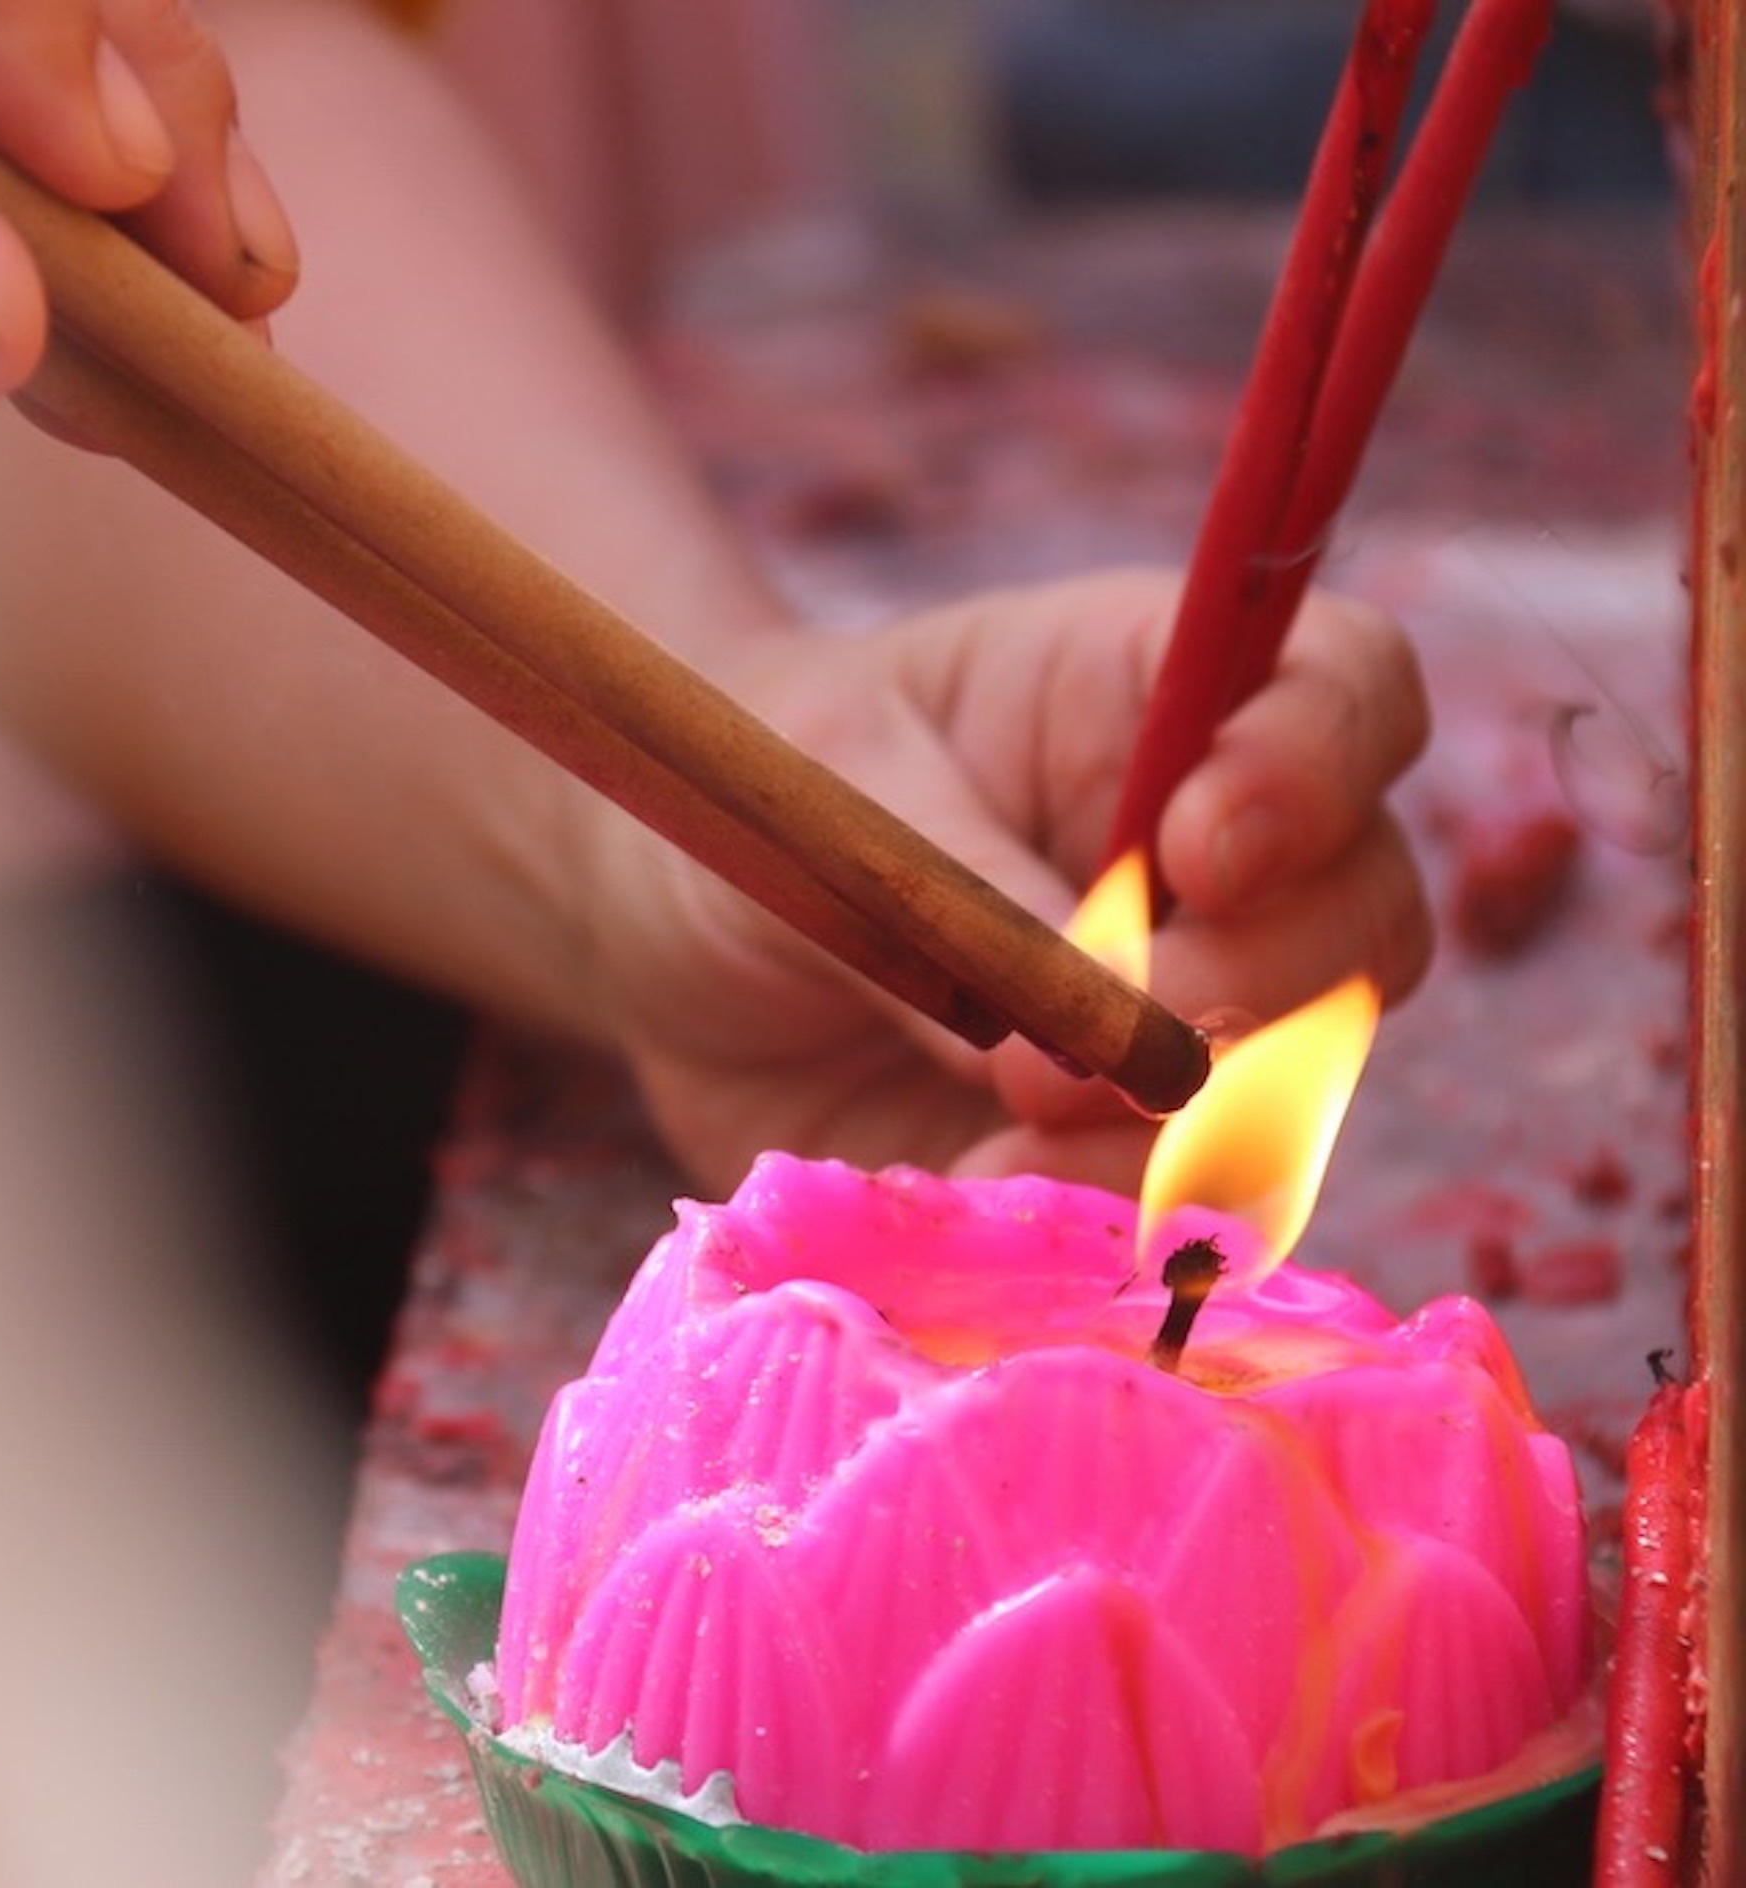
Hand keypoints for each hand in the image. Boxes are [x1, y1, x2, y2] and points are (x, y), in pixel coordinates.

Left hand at [577, 570, 1432, 1193]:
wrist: (664, 928)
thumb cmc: (753, 800)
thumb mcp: (828, 799)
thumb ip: (970, 894)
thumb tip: (1108, 1043)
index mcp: (1153, 698)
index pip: (1342, 692)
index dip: (1315, 768)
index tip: (1197, 851)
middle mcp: (1216, 856)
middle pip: (1365, 915)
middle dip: (1245, 995)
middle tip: (1066, 1044)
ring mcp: (1194, 1005)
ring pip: (1308, 1084)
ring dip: (1172, 1131)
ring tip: (1002, 1119)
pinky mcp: (1125, 1139)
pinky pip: (1186, 1200)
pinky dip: (1099, 1212)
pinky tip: (983, 1186)